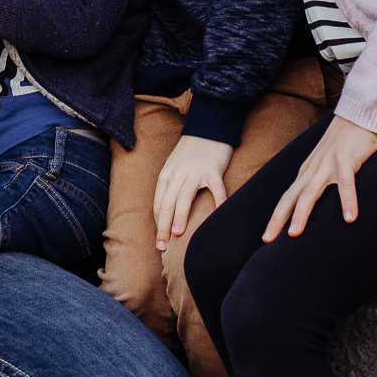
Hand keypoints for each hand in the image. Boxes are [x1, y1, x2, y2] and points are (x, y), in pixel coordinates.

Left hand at [154, 135, 234, 250]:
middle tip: (163, 247)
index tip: (160, 243)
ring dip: (180, 216)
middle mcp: (178, 175)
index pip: (158, 205)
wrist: (207, 129)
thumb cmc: (190, 154)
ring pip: (185, 197)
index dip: (158, 225)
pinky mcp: (213, 169)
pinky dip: (218, 201)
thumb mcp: (174, 169)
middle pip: (167, 204)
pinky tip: (219, 214)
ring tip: (178, 234)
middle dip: (164, 227)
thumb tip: (167, 217)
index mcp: (166, 176)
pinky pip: (216, 188)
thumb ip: (170, 189)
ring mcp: (195, 171)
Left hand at [265, 116, 376, 241]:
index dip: (277, 217)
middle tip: (268, 240)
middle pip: (291, 197)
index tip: (267, 237)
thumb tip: (319, 203)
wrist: (359, 113)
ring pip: (310, 191)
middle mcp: (313, 169)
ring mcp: (328, 164)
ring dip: (301, 213)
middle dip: (278, 219)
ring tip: (294, 234)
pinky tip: (350, 218)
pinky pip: (346, 183)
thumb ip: (322, 180)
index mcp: (308, 171)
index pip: (288, 197)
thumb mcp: (328, 162)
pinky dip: (347, 201)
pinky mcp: (347, 160)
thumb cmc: (346, 142)